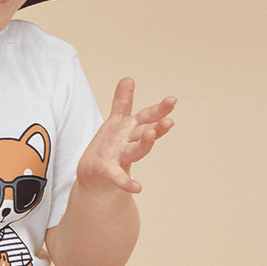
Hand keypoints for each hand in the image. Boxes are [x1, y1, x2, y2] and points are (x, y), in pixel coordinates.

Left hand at [77, 78, 175, 194]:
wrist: (93, 176)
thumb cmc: (109, 147)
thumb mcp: (116, 122)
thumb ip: (122, 102)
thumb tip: (128, 78)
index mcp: (130, 130)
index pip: (146, 117)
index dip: (159, 109)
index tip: (173, 100)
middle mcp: (129, 143)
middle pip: (146, 133)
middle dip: (158, 126)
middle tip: (170, 120)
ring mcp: (120, 158)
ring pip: (135, 151)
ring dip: (145, 144)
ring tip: (151, 135)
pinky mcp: (108, 171)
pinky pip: (118, 176)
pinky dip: (127, 182)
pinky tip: (137, 187)